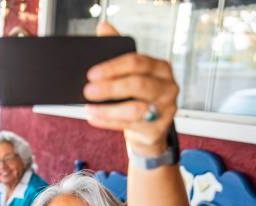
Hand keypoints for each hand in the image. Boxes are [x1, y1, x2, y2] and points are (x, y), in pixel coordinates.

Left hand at [83, 22, 178, 156]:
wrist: (147, 127)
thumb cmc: (135, 96)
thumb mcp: (128, 73)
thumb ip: (117, 51)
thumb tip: (103, 27)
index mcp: (159, 67)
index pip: (137, 62)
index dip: (113, 68)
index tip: (91, 74)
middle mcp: (167, 86)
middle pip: (138, 84)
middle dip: (110, 88)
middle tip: (87, 91)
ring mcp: (166, 108)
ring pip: (135, 109)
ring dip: (108, 109)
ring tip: (89, 108)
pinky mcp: (158, 128)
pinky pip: (130, 125)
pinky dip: (108, 122)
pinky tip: (94, 118)